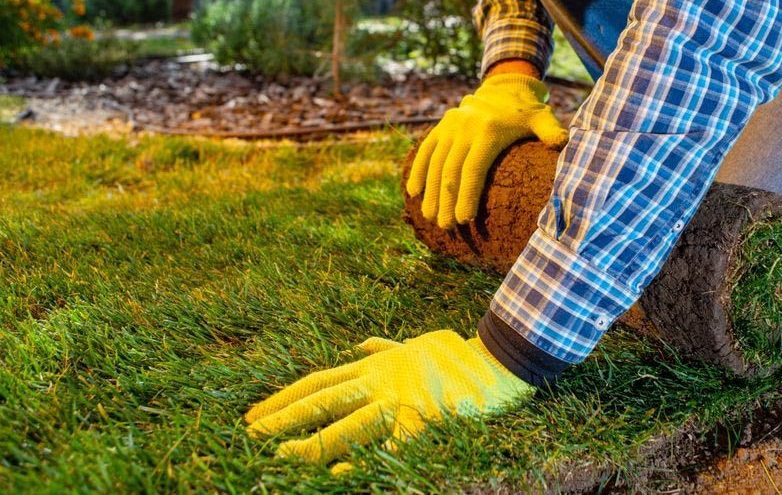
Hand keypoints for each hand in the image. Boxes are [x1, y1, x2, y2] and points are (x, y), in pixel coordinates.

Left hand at [245, 330, 532, 471]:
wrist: (497, 362)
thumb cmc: (455, 357)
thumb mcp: (415, 344)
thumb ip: (385, 347)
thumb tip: (360, 346)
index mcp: (377, 367)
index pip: (320, 381)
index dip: (284, 397)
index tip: (254, 414)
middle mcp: (382, 381)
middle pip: (324, 399)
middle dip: (285, 417)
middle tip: (250, 433)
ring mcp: (402, 400)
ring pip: (350, 422)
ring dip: (315, 441)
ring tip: (284, 457)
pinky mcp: (425, 420)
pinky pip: (391, 445)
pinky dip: (367, 459)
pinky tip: (343, 472)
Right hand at [406, 74, 567, 228]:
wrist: (504, 88)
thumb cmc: (527, 113)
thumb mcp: (542, 118)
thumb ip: (551, 131)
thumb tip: (564, 142)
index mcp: (488, 130)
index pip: (473, 168)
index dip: (467, 195)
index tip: (464, 219)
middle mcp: (464, 126)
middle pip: (451, 170)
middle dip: (447, 201)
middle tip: (447, 227)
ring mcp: (450, 126)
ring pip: (436, 163)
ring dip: (431, 192)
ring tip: (432, 217)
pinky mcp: (441, 127)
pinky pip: (426, 150)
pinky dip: (418, 171)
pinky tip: (414, 193)